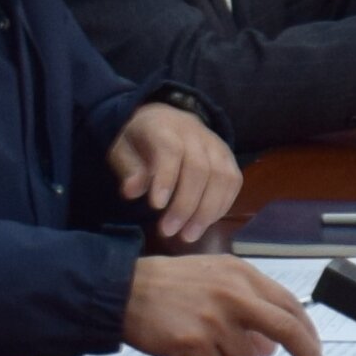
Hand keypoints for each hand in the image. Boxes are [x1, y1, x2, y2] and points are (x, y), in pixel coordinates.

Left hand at [106, 101, 242, 241]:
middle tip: (169, 231)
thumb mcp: (122, 149)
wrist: (167, 119)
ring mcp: (216, 145)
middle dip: (186, 204)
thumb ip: (128, 169)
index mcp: (164, 128)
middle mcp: (195, 134)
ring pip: (221, 177)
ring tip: (188, 235)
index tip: (156, 206)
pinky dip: (221, 206)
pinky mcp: (229, 158)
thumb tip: (132, 191)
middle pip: (200, 168)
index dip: (166, 178)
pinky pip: (233, 182)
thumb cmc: (140, 141)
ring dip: (207, 211)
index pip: (171, 150)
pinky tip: (204, 224)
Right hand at [119, 249, 317, 355]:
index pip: (289, 305)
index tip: (317, 351)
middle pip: (285, 330)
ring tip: (206, 339)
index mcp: (242, 275)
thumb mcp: (217, 279)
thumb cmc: (174, 285)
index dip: (308, 332)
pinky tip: (188, 346)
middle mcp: (233, 295)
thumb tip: (270, 347)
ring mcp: (214, 320)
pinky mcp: (193, 343)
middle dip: (306, 353)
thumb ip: (249, 306)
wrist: (127, 290)